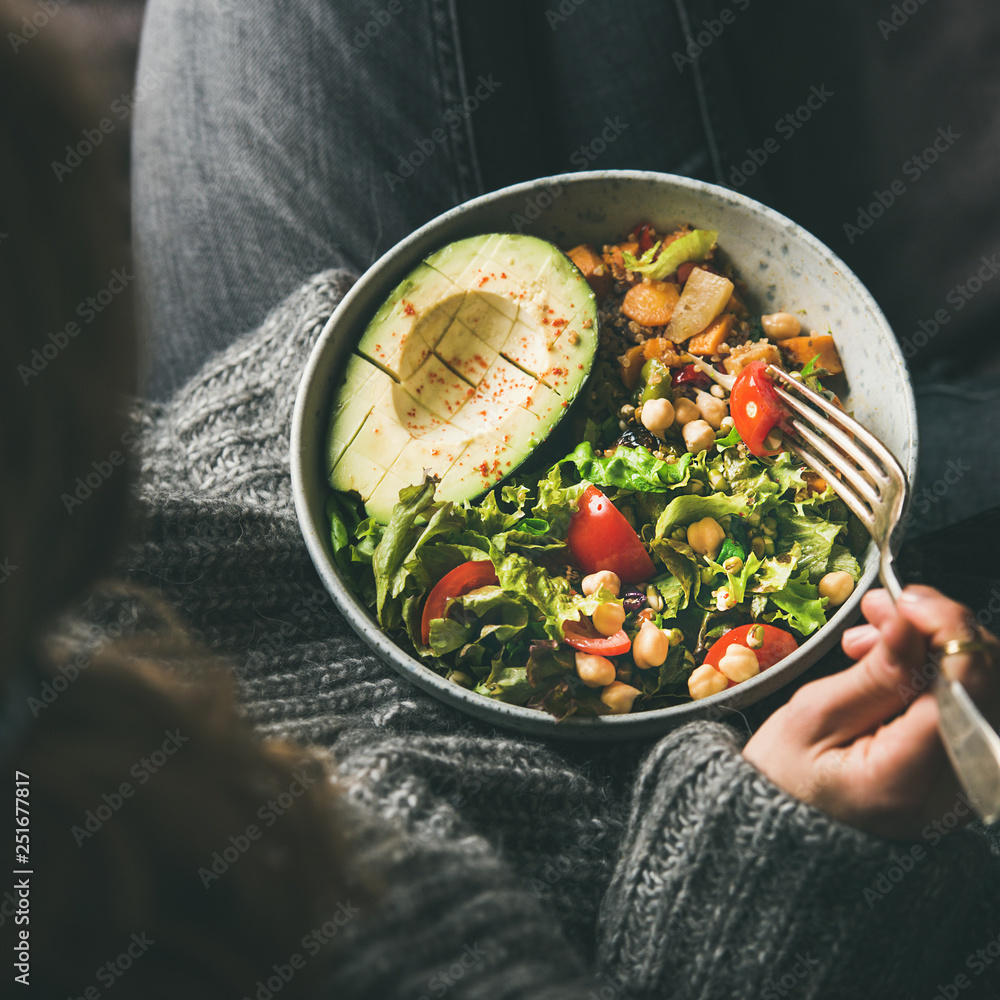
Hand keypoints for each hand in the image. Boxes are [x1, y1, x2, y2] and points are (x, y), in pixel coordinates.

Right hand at [743, 585, 999, 839]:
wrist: (787, 827)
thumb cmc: (787, 776)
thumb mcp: (812, 718)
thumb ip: (873, 674)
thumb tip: (912, 622)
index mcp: (909, 779)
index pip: (964, 688)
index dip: (946, 629)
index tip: (905, 600)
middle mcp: (957, 785)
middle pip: (987, 680)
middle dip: (939, 629)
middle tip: (878, 611)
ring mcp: (968, 776)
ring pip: (985, 683)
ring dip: (936, 644)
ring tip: (871, 636)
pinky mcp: (966, 762)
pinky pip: (969, 699)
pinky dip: (938, 666)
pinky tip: (892, 660)